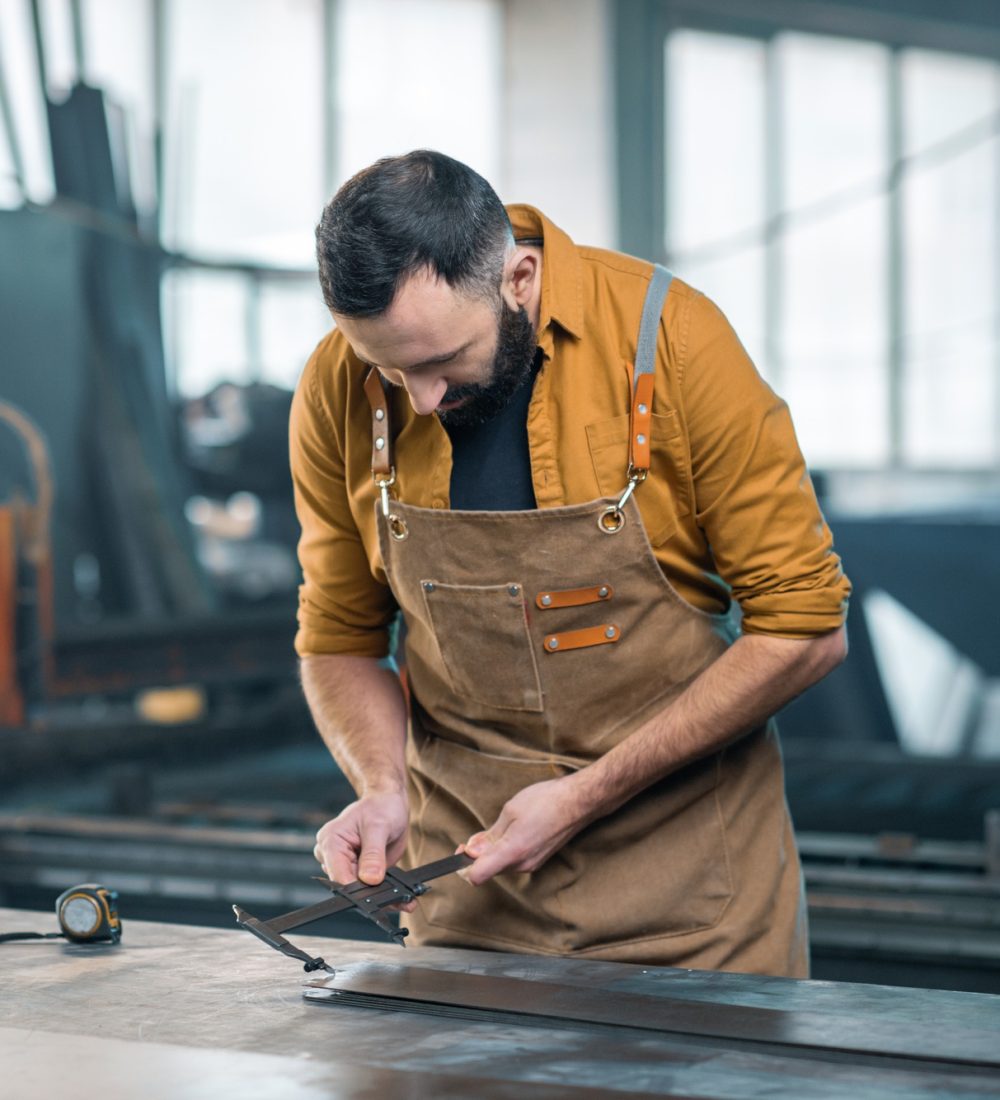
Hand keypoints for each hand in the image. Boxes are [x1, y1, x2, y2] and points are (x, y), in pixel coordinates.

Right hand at [313, 791, 412, 907]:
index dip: (358, 889)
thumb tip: (370, 878)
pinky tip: (402, 897)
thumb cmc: (381, 806)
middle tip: (396, 898)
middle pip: (349, 886)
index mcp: (331, 841)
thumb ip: (373, 853)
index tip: (378, 896)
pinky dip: (386, 893)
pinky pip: (370, 887)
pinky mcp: (359, 870)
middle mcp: (333, 855)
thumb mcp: (379, 826)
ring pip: (360, 890)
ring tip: (403, 896)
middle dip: (372, 894)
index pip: (339, 875)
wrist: (389, 802)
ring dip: (382, 896)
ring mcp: (346, 864)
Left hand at [459, 775, 588, 885]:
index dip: (463, 866)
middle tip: (476, 835)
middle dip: (477, 856)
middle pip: (488, 870)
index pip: (477, 876)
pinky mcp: (538, 860)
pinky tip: (511, 831)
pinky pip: (514, 860)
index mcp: (512, 852)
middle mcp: (522, 864)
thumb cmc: (546, 801)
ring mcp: (532, 864)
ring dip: (492, 852)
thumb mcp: (510, 811)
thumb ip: (489, 835)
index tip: (460, 851)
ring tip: (498, 828)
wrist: (579, 802)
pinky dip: (506, 850)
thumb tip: (471, 850)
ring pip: (501, 865)